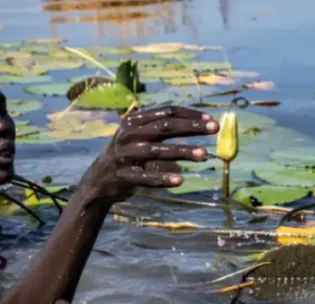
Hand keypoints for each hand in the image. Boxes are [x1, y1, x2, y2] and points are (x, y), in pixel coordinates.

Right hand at [89, 106, 218, 203]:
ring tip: (204, 155)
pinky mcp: (123, 176)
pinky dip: (163, 178)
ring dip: (182, 151)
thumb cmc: (129, 155)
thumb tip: (200, 123)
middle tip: (215, 130)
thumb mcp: (142, 136)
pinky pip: (146, 178)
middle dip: (191, 127)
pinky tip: (181, 180)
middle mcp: (129, 134)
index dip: (190, 115)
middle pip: (164, 126)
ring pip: (157, 151)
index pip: (167, 112)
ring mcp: (124, 155)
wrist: (99, 180)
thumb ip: (163, 128)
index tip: (211, 121)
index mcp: (135, 121)